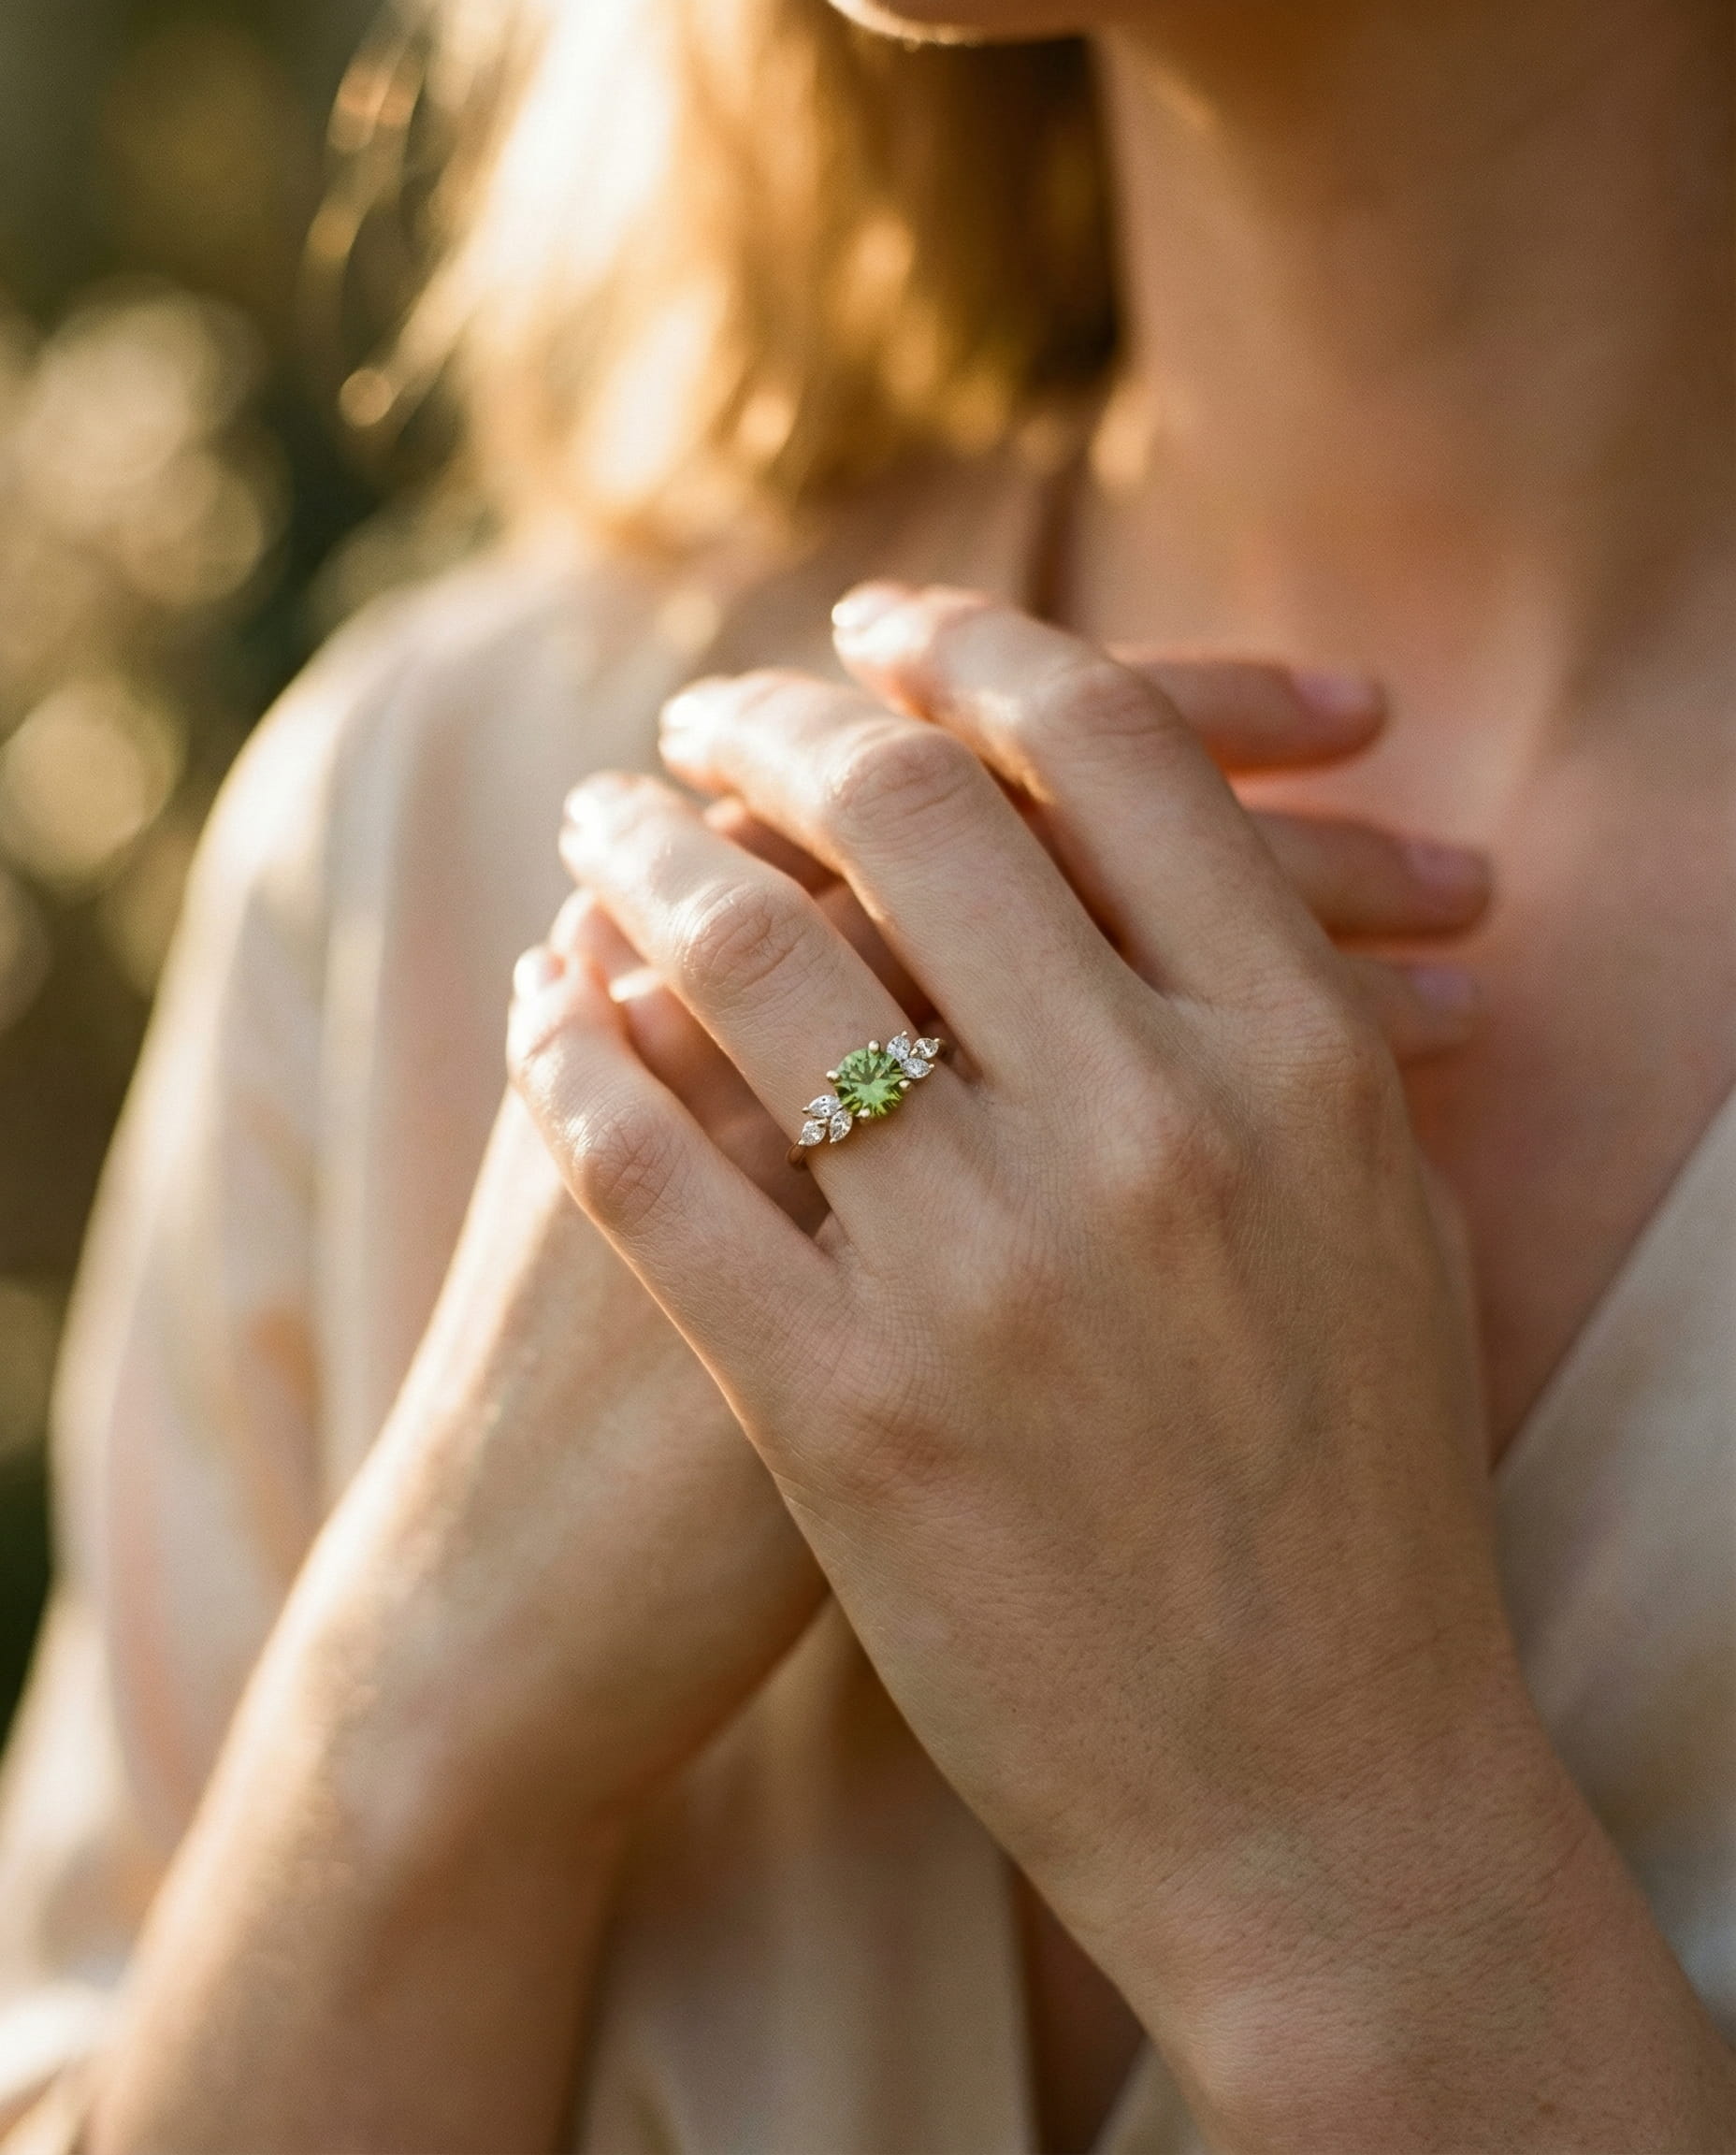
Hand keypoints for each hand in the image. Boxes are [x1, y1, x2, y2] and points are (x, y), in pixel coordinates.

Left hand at [390, 633, 1487, 1831]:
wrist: (1317, 1794)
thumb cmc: (1359, 1505)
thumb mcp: (1382, 1235)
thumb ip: (1304, 1031)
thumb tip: (1218, 858)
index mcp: (1301, 1064)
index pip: (1111, 753)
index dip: (974, 649)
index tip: (882, 634)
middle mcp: (1151, 1133)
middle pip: (912, 809)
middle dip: (778, 716)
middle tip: (707, 710)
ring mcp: (986, 1271)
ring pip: (750, 956)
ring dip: (645, 848)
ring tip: (603, 814)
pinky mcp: (844, 1411)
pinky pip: (650, 1167)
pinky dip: (573, 1050)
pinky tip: (541, 999)